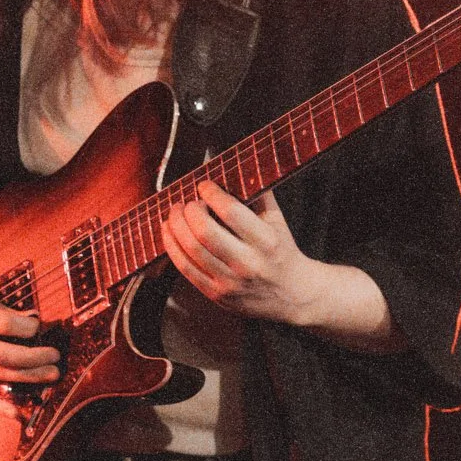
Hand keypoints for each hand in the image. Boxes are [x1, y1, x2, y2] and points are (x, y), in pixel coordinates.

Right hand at [0, 271, 59, 418]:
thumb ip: (5, 313)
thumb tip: (38, 325)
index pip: (4, 324)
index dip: (28, 328)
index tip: (39, 327)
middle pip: (3, 355)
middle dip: (35, 359)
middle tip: (55, 358)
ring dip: (29, 377)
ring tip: (51, 375)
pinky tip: (18, 414)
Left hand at [162, 181, 323, 324]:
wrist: (292, 295)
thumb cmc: (281, 250)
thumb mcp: (277, 220)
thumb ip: (257, 194)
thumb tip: (233, 166)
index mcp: (266, 242)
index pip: (230, 212)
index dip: (211, 193)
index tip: (204, 185)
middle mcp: (248, 264)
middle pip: (205, 232)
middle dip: (189, 210)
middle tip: (187, 202)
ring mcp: (230, 282)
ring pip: (191, 250)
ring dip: (176, 225)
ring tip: (175, 212)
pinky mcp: (216, 295)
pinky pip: (185, 268)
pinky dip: (171, 246)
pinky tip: (169, 231)